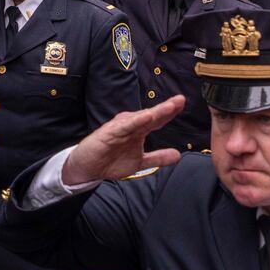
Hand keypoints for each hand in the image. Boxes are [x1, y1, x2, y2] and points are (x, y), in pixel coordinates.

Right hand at [61, 96, 186, 184]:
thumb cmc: (111, 161)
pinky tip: (146, 116)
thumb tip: (178, 155)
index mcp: (138, 131)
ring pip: (140, 119)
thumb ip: (158, 158)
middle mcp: (131, 126)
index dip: (170, 112)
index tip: (182, 103)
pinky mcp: (109, 132)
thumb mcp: (140, 162)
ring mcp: (120, 128)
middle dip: (166, 108)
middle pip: (151, 116)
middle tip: (180, 100)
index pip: (157, 120)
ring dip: (155, 112)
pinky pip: (124, 126)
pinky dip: (136, 121)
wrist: (87, 168)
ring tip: (169, 107)